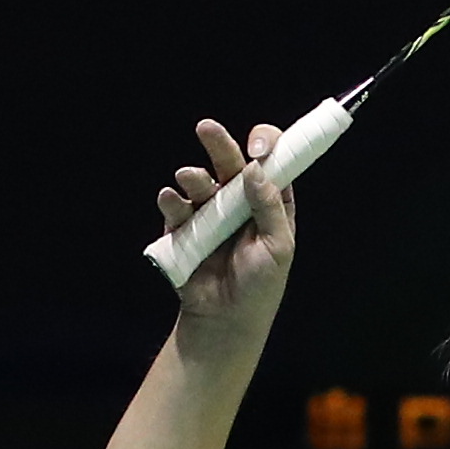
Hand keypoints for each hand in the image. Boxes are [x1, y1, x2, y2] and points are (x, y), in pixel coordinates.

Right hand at [156, 116, 298, 330]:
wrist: (225, 320)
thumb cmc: (260, 286)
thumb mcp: (278, 248)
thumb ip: (268, 207)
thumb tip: (256, 168)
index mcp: (269, 202)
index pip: (270, 164)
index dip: (265, 148)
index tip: (257, 147)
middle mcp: (239, 202)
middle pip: (230, 162)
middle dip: (219, 144)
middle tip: (207, 128)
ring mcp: (209, 212)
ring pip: (199, 181)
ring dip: (194, 177)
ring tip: (190, 179)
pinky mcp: (183, 228)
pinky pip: (175, 206)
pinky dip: (171, 200)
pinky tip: (172, 199)